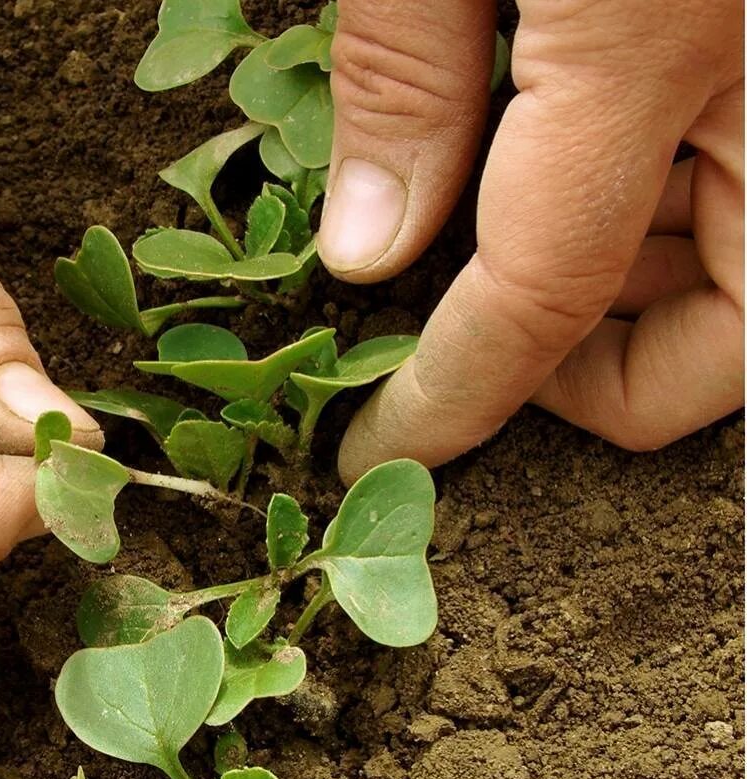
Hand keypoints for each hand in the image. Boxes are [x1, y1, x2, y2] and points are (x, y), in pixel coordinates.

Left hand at [317, 0, 743, 481]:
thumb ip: (402, 75)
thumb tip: (365, 251)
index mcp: (648, 38)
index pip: (548, 292)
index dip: (457, 394)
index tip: (383, 442)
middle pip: (725, 329)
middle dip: (600, 381)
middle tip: (470, 352)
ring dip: (637, 293)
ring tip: (494, 260)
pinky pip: (744, 179)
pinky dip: (665, 208)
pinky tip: (555, 168)